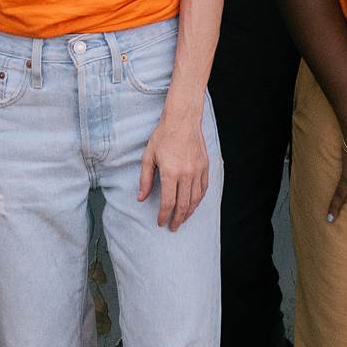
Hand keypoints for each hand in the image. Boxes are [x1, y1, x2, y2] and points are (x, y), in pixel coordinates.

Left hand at [139, 100, 213, 231]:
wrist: (182, 120)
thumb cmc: (163, 136)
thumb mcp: (148, 157)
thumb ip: (145, 179)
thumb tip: (141, 198)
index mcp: (170, 173)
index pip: (168, 202)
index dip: (164, 215)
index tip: (160, 222)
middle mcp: (186, 174)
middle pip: (183, 204)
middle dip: (177, 219)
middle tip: (173, 227)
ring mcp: (198, 171)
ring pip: (196, 199)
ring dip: (189, 212)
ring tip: (183, 219)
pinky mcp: (205, 167)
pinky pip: (204, 189)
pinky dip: (199, 200)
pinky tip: (194, 204)